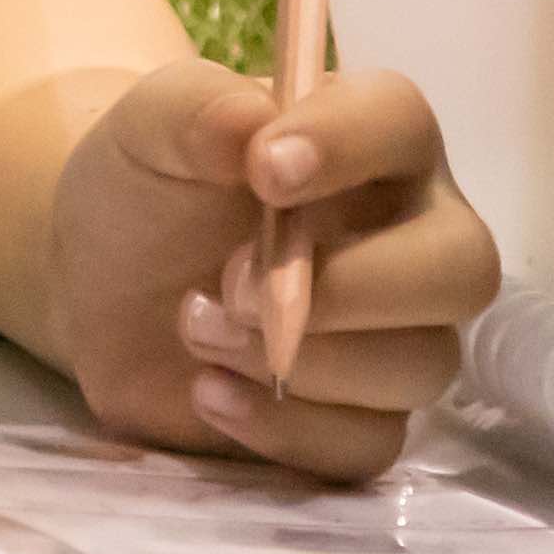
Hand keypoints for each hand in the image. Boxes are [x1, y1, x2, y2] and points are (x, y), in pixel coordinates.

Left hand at [34, 57, 497, 480]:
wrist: (93, 287)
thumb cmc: (145, 188)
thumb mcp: (147, 129)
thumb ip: (194, 108)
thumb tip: (252, 124)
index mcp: (371, 142)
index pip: (403, 123)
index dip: (349, 143)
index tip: (265, 169)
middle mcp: (409, 236)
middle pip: (461, 267)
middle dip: (349, 285)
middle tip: (233, 284)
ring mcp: (396, 336)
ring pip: (420, 364)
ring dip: (302, 357)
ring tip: (197, 329)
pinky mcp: (361, 419)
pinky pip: (370, 445)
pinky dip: (284, 427)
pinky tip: (208, 392)